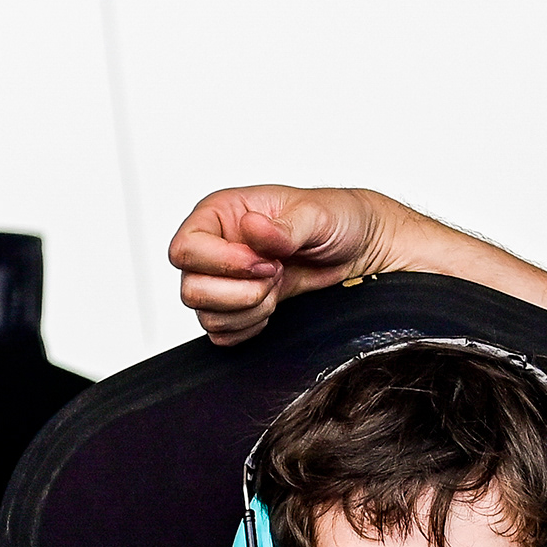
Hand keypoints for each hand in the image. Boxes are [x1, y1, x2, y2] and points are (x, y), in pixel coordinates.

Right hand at [167, 187, 392, 344]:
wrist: (360, 248)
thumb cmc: (336, 219)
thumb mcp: (315, 214)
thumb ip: (283, 227)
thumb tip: (252, 228)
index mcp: (220, 214)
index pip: (186, 248)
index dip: (223, 262)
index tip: (266, 262)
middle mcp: (214, 246)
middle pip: (191, 289)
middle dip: (240, 292)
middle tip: (276, 274)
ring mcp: (223, 279)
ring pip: (205, 315)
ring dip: (249, 309)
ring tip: (278, 286)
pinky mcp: (236, 307)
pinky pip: (222, 333)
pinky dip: (249, 326)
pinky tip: (273, 304)